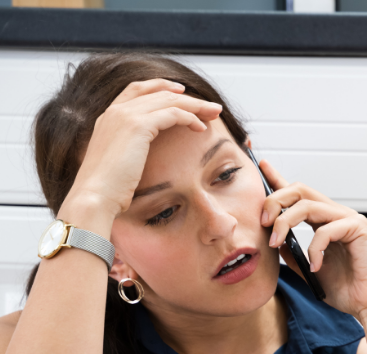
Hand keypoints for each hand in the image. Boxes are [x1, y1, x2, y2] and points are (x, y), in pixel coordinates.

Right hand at [59, 80, 222, 229]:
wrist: (94, 196)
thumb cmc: (107, 190)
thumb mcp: (117, 163)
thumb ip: (128, 151)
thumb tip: (140, 157)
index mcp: (108, 117)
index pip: (137, 90)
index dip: (160, 87)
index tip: (182, 92)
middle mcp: (115, 111)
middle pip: (158, 92)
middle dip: (187, 97)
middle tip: (210, 105)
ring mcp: (125, 115)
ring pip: (169, 100)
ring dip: (195, 105)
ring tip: (214, 113)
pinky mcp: (138, 126)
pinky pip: (173, 114)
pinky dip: (190, 118)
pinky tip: (202, 128)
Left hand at [258, 160, 366, 325]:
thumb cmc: (349, 290)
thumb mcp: (310, 270)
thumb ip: (293, 254)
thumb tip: (275, 241)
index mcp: (324, 223)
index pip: (298, 196)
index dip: (279, 179)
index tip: (262, 166)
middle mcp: (336, 216)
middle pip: (299, 190)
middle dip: (275, 201)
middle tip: (263, 222)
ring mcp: (348, 219)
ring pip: (307, 205)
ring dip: (285, 222)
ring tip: (276, 242)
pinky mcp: (358, 228)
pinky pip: (326, 230)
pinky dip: (314, 249)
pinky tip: (316, 266)